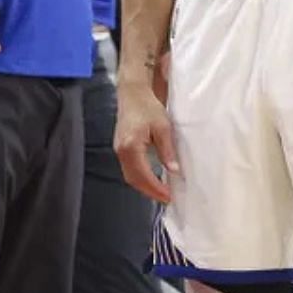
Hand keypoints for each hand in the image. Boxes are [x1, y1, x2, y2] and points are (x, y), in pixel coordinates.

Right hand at [112, 79, 179, 203]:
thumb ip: (167, 150)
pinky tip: (152, 179)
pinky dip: (140, 178)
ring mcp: (118, 150)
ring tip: (161, 192)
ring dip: (144, 186)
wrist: (132, 93)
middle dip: (150, 192)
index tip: (170, 197)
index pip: (143, 175)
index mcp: (131, 147)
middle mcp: (121, 151)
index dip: (156, 188)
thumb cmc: (147, 106)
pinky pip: (128, 168)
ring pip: (129, 176)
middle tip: (167, 199)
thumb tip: (174, 171)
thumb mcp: (163, 127)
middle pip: (133, 179)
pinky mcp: (120, 147)